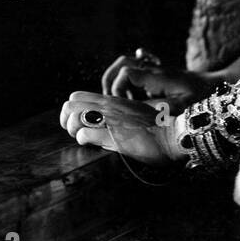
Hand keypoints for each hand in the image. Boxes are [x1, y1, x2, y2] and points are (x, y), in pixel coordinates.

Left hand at [59, 92, 182, 165]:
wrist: (172, 135)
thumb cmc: (156, 128)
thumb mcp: (133, 113)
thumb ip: (116, 116)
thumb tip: (102, 125)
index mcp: (112, 101)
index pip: (76, 97)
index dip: (70, 111)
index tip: (77, 123)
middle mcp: (108, 106)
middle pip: (69, 105)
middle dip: (67, 120)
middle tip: (77, 132)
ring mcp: (109, 119)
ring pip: (73, 117)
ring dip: (74, 129)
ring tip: (84, 138)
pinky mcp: (112, 135)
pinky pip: (85, 135)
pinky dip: (84, 140)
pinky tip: (92, 143)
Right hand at [100, 53, 207, 113]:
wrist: (216, 85)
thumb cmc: (201, 97)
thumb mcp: (180, 106)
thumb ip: (156, 108)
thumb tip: (133, 110)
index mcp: (157, 76)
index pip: (126, 73)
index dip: (118, 88)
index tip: (120, 103)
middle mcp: (154, 69)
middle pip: (122, 63)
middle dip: (111, 80)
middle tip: (111, 100)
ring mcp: (155, 70)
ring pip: (127, 64)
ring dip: (118, 80)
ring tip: (119, 99)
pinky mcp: (157, 74)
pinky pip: (136, 71)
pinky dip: (127, 82)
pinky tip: (132, 97)